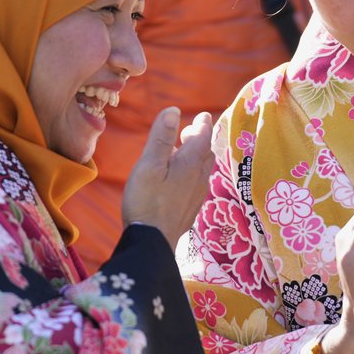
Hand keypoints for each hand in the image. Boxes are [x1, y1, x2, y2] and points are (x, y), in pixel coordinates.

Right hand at [121, 107, 213, 246]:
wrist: (153, 242)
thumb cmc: (147, 201)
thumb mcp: (149, 165)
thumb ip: (161, 137)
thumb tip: (175, 110)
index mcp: (190, 164)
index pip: (203, 137)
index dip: (203, 124)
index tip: (203, 115)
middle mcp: (199, 178)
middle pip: (206, 153)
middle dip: (200, 139)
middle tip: (190, 131)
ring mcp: (196, 196)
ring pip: (203, 170)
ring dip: (197, 157)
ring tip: (183, 152)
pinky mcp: (190, 210)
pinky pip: (197, 184)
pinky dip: (192, 173)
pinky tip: (180, 180)